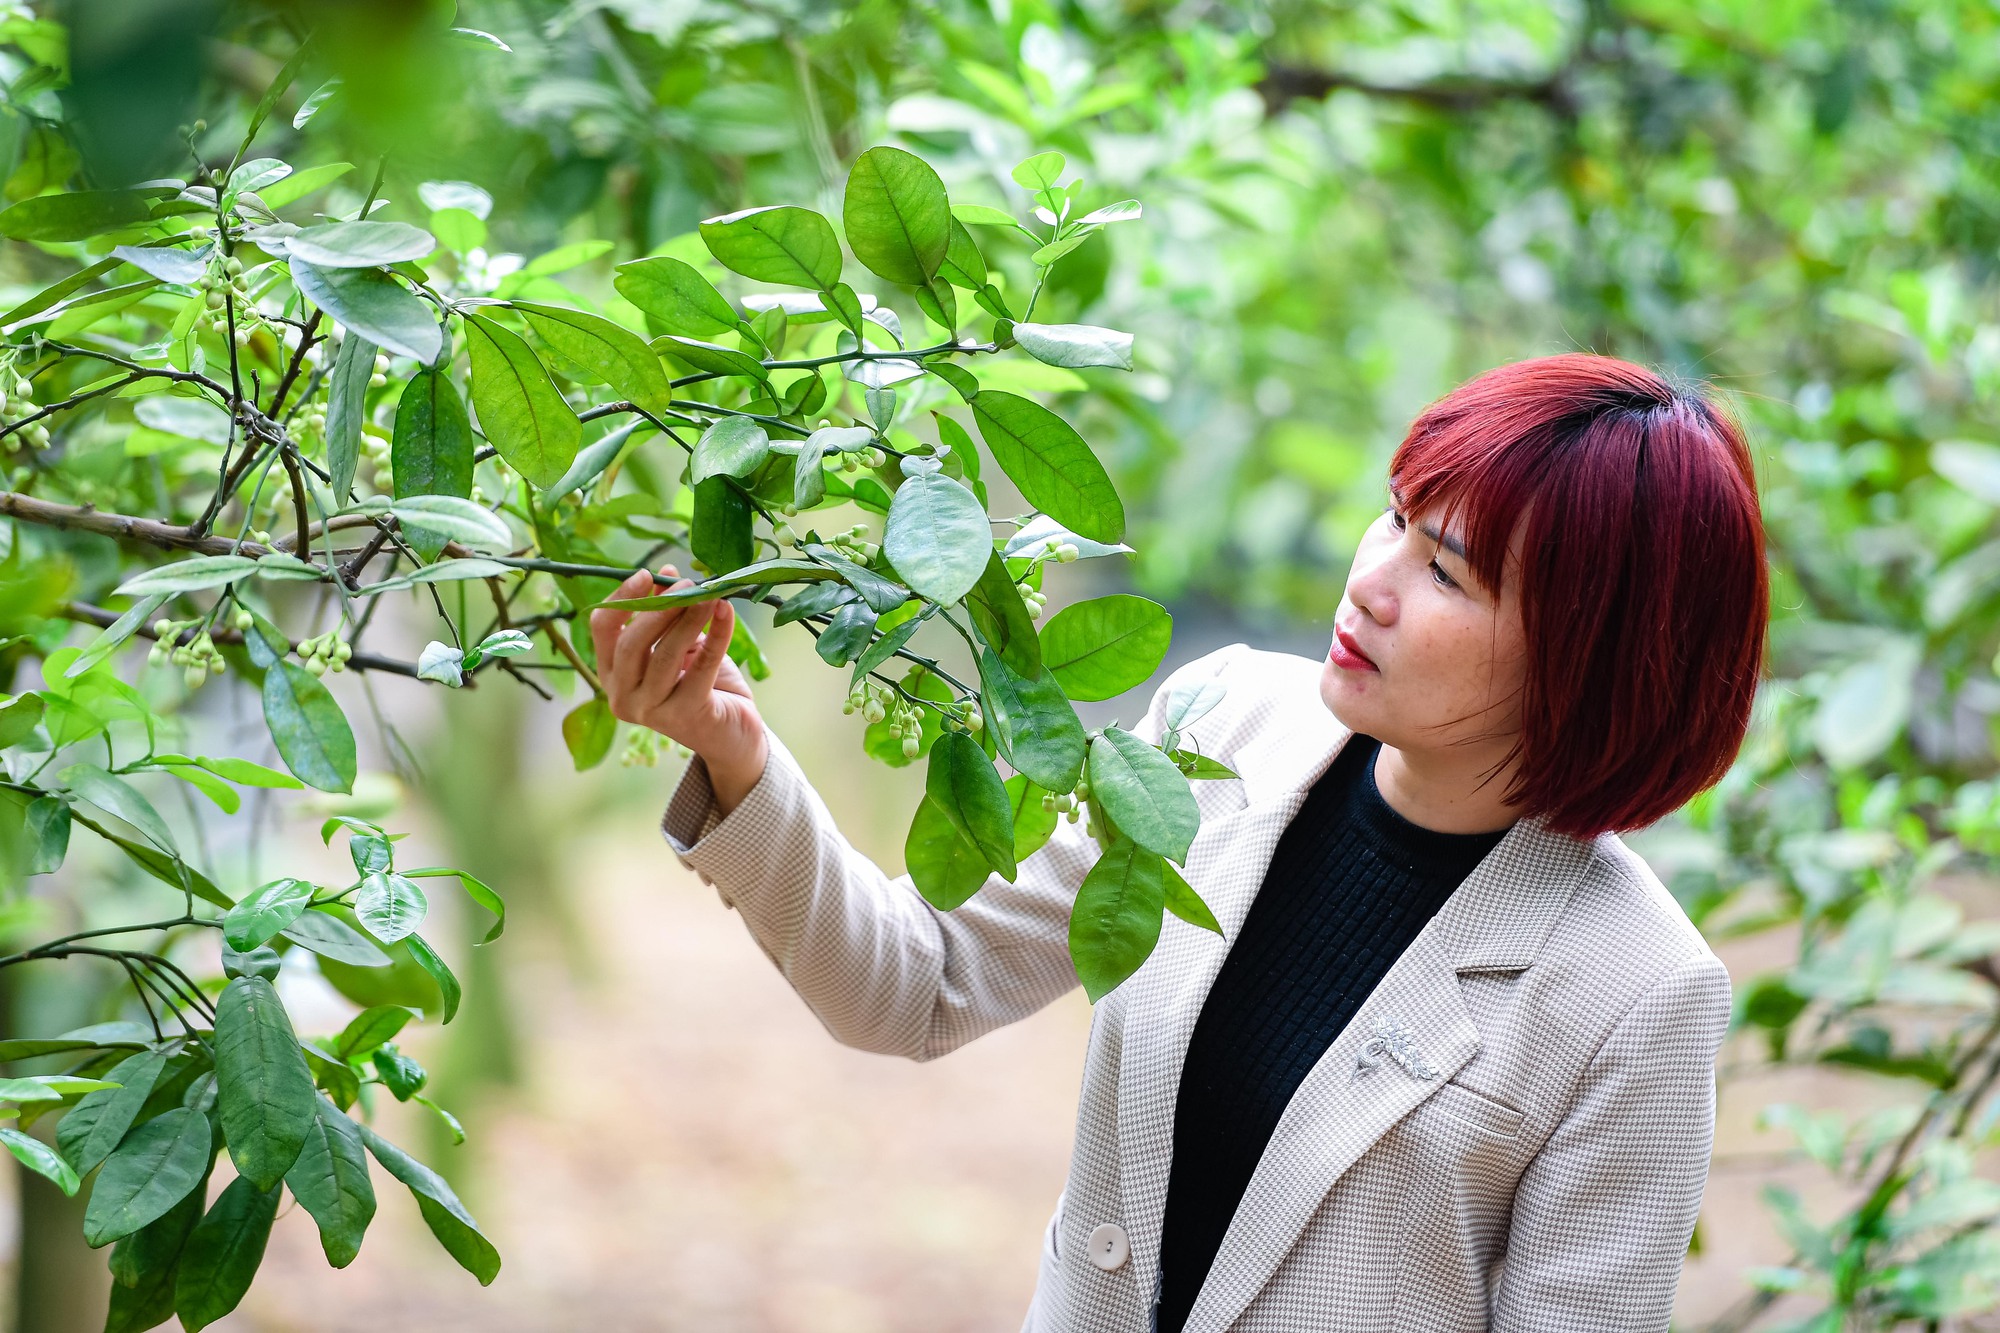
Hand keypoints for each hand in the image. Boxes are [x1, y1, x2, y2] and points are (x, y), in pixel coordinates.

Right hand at [589, 565, 768, 813]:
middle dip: (660, 608)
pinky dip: (716, 636)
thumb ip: (669, 614)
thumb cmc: (702, 686)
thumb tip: (668, 574)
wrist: (733, 734)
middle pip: (631, 643)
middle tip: (687, 584)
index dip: (622, 598)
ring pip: (665, 655)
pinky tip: (725, 612)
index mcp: (612, 675)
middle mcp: (623, 696)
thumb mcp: (681, 644)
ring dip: (689, 618)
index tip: (647, 574)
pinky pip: (701, 667)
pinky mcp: (687, 716)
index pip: (602, 629)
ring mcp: (652, 711)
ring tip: (710, 594)